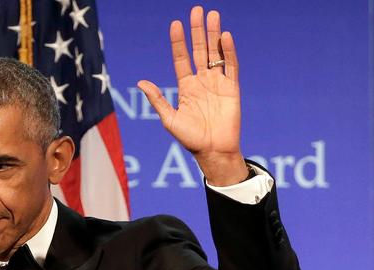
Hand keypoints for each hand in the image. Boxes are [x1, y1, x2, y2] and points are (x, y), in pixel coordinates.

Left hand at [138, 6, 246, 185]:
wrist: (213, 151)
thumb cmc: (190, 139)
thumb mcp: (169, 119)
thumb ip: (157, 99)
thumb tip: (141, 82)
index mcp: (186, 87)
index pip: (181, 58)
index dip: (178, 42)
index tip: (176, 24)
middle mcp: (202, 81)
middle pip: (199, 50)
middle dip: (198, 30)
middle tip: (197, 10)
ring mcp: (217, 83)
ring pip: (215, 53)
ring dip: (213, 35)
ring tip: (213, 15)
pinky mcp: (232, 89)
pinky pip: (230, 66)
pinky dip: (228, 52)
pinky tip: (224, 37)